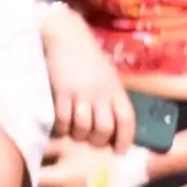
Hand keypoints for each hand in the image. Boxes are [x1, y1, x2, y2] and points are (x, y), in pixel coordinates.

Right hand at [39, 12, 131, 147]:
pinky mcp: (61, 92)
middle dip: (97, 141)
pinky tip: (59, 127)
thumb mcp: (107, 75)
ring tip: (73, 133)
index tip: (119, 151)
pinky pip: (63, 120)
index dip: (125, 139)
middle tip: (90, 141)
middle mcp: (101, 94)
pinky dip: (61, 129)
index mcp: (116, 89)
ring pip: (83, 127)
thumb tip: (111, 121)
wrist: (65, 36)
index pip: (126, 120)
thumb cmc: (86, 56)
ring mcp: (80, 93)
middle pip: (104, 128)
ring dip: (78, 135)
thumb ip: (110, 96)